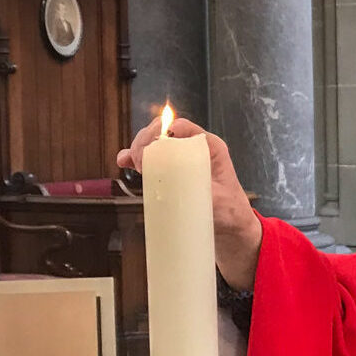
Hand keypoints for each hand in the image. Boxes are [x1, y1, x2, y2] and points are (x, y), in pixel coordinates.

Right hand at [117, 117, 263, 289]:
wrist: (230, 228)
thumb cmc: (231, 211)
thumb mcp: (220, 201)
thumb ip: (203, 192)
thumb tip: (182, 188)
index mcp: (209, 148)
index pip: (182, 127)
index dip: (163, 131)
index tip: (153, 147)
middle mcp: (193, 150)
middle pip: (164, 131)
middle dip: (147, 140)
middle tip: (139, 160)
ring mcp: (180, 161)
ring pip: (155, 144)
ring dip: (138, 148)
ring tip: (132, 162)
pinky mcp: (171, 173)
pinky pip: (151, 160)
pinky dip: (136, 159)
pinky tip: (124, 161)